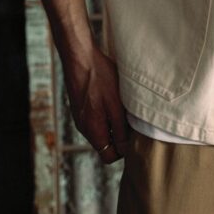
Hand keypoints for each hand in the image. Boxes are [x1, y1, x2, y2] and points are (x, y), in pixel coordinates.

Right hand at [56, 35, 129, 164]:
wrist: (80, 56)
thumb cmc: (100, 79)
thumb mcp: (116, 106)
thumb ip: (120, 131)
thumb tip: (125, 151)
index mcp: (93, 131)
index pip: (109, 157)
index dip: (123, 150)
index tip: (133, 134)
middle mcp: (84, 127)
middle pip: (105, 144)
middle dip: (119, 135)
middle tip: (130, 118)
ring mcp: (80, 116)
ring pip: (101, 129)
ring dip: (112, 122)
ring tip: (121, 104)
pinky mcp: (80, 105)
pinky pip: (95, 117)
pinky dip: (105, 112)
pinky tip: (111, 95)